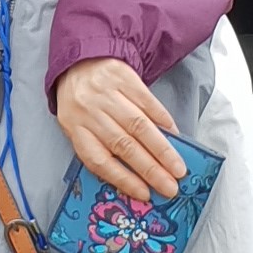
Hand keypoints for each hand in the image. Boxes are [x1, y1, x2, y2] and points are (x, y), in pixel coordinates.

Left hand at [54, 58, 182, 205]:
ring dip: (161, 150)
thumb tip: (136, 176)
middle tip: (170, 187)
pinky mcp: (123, 77)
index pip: (99, 160)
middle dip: (150, 170)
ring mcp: (106, 92)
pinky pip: (147, 101)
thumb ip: (101, 146)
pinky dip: (163, 120)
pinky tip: (175, 135)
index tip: (144, 194)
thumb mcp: (79, 124)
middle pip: (123, 145)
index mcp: (74, 127)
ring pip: (138, 126)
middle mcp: (88, 110)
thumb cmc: (82, 100)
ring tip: (177, 168)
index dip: (123, 179)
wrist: (80, 59)